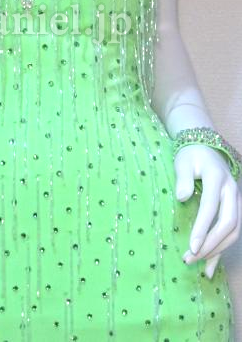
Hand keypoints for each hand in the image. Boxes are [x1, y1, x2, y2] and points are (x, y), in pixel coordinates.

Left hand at [174, 143, 241, 277]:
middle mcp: (231, 191)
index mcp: (218, 178)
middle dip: (211, 243)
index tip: (192, 246)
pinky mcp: (235, 209)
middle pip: (227, 223)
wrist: (206, 150)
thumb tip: (182, 197)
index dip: (203, 228)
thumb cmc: (191, 156)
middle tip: (191, 258)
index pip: (211, 207)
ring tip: (197, 265)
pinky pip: (232, 233)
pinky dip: (221, 251)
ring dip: (217, 250)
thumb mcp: (183, 161)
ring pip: (233, 231)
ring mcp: (236, 201)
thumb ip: (183, 178)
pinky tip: (210, 269)